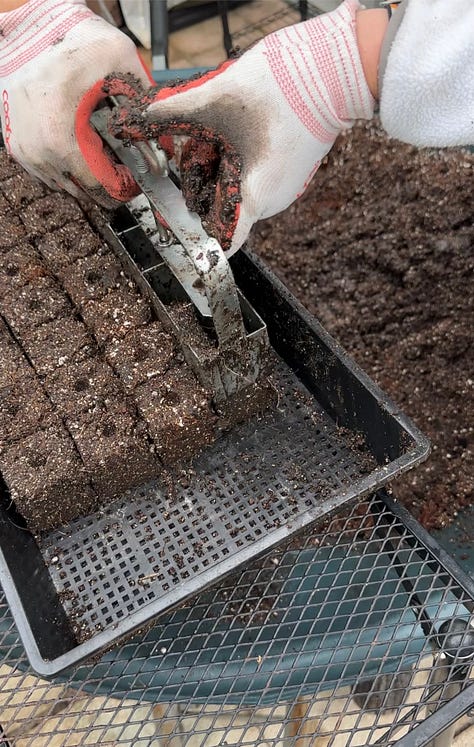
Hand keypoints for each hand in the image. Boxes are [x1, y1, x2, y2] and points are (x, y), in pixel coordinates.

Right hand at [0, 0, 151, 205]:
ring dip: (88, 173)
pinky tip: (77, 141)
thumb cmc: (76, 43)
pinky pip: (50, 174)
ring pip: (68, 186)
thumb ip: (145, 102)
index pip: (102, 188)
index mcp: (61, 139)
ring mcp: (25, 151)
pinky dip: (67, 165)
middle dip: (109, 178)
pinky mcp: (17, 146)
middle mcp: (39, 152)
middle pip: (86, 192)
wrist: (32, 32)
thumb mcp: (120, 62)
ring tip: (99, 146)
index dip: (126, 184)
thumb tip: (166, 143)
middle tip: (121, 158)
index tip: (137, 174)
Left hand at [117, 0, 373, 253]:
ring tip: (208, 140)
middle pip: (222, 209)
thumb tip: (141, 116)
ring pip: (236, 190)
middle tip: (186, 159)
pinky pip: (252, 177)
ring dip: (215, 171)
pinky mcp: (288, 170)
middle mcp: (271, 200)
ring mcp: (283, 186)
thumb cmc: (283, 86)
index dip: (196, 238)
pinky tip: (230, 135)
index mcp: (255, 195)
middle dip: (198, 188)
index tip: (176, 231)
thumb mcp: (219, 97)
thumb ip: (177, 110)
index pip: (223, 239)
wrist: (334, 68)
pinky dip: (234, 162)